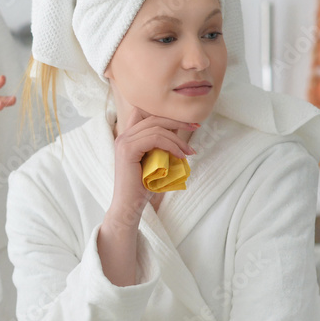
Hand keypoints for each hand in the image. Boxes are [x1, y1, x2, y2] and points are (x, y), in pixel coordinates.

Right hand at [107, 107, 196, 227]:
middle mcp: (123, 136)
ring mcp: (124, 142)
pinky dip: (171, 145)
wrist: (129, 206)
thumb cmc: (143, 187)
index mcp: (128, 137)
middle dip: (178, 122)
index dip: (168, 116)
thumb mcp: (155, 160)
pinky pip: (155, 139)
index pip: (147, 115)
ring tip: (189, 152)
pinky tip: (180, 156)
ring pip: (156, 128)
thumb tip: (178, 131)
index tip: (189, 123)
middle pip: (154, 118)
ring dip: (177, 139)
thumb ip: (161, 145)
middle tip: (196, 127)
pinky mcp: (128, 150)